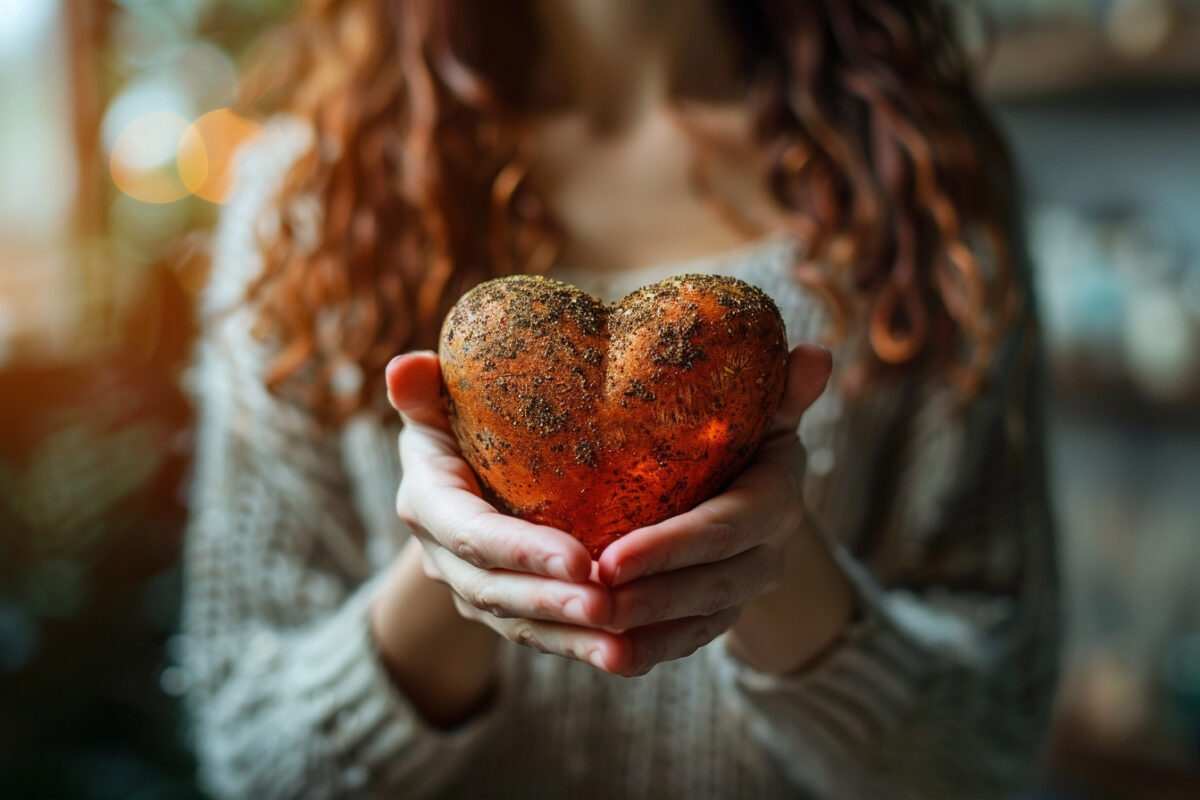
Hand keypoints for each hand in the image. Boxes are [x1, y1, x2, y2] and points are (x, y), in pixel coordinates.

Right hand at [383, 352, 626, 672]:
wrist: (458, 478)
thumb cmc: (458, 423)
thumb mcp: (437, 405)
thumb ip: (424, 391)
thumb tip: (405, 366)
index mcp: (428, 503)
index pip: (473, 534)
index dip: (522, 550)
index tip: (582, 558)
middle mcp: (443, 557)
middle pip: (496, 589)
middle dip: (552, 601)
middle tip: (609, 604)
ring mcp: (472, 591)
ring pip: (519, 623)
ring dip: (569, 637)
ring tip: (621, 644)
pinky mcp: (505, 612)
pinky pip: (539, 639)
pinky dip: (577, 651)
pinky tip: (622, 657)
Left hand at [595, 344, 847, 675]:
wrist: (751, 482)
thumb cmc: (743, 430)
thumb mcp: (762, 409)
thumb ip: (782, 390)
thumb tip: (815, 353)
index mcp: (776, 500)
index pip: (723, 530)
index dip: (670, 548)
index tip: (609, 557)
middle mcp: (768, 553)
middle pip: (710, 585)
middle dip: (650, 596)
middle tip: (589, 598)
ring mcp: (744, 590)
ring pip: (699, 622)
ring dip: (646, 631)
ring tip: (593, 634)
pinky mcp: (719, 615)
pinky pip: (690, 643)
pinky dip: (653, 653)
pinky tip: (608, 658)